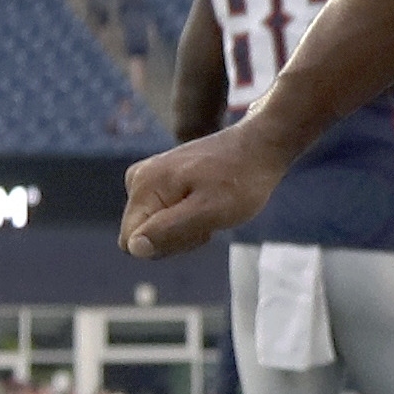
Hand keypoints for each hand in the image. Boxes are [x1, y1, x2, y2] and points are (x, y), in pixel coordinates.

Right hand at [119, 121, 293, 258]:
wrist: (262, 145)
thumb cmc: (241, 179)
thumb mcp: (209, 210)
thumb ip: (169, 229)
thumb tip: (134, 248)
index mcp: (144, 185)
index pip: (132, 242)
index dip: (166, 245)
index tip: (198, 226)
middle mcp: (138, 178)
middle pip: (142, 236)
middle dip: (176, 236)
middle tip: (209, 218)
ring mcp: (151, 177)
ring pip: (155, 228)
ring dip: (185, 228)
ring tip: (212, 207)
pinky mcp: (164, 178)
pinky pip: (165, 214)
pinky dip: (189, 216)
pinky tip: (210, 202)